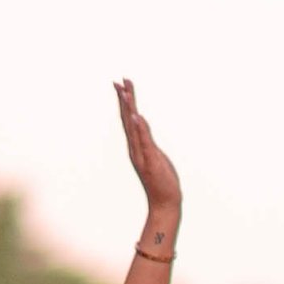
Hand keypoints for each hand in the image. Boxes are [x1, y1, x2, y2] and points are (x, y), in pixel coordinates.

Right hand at [115, 78, 181, 245]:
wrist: (164, 202)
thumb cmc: (161, 181)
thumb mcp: (155, 155)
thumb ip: (147, 140)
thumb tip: (142, 126)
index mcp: (137, 145)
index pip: (129, 119)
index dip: (125, 102)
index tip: (121, 85)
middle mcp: (135, 148)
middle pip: (127, 119)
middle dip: (124, 100)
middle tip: (118, 81)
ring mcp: (141, 154)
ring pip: (133, 127)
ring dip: (128, 109)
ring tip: (124, 92)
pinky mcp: (150, 160)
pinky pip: (144, 141)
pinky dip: (140, 128)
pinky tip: (137, 116)